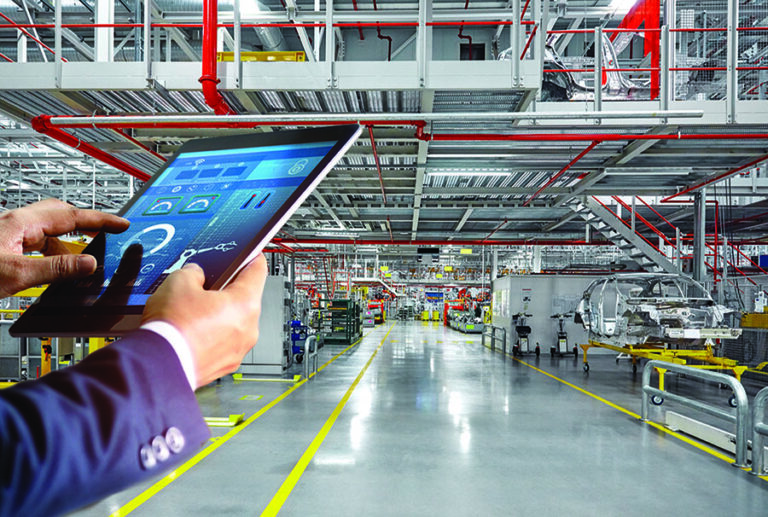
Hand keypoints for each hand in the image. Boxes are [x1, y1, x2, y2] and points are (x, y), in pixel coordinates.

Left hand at [0, 199, 129, 297]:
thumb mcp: (18, 274)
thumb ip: (56, 269)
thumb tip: (89, 264)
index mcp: (21, 222)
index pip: (71, 216)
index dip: (100, 220)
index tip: (120, 224)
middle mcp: (15, 223)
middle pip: (60, 214)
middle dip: (87, 223)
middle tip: (108, 232)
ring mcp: (9, 232)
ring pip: (47, 229)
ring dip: (68, 241)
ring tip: (83, 257)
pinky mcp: (4, 245)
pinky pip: (35, 241)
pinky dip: (52, 249)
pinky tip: (54, 264)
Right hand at [141, 255, 267, 387]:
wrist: (157, 367)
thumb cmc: (171, 329)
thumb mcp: (178, 282)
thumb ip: (194, 272)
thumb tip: (196, 275)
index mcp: (245, 304)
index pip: (258, 270)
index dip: (252, 257)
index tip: (250, 254)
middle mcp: (249, 329)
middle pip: (245, 299)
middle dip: (227, 290)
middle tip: (206, 285)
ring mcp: (238, 350)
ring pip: (234, 323)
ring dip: (219, 315)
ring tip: (193, 312)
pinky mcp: (224, 365)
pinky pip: (223, 343)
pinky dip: (212, 336)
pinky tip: (191, 331)